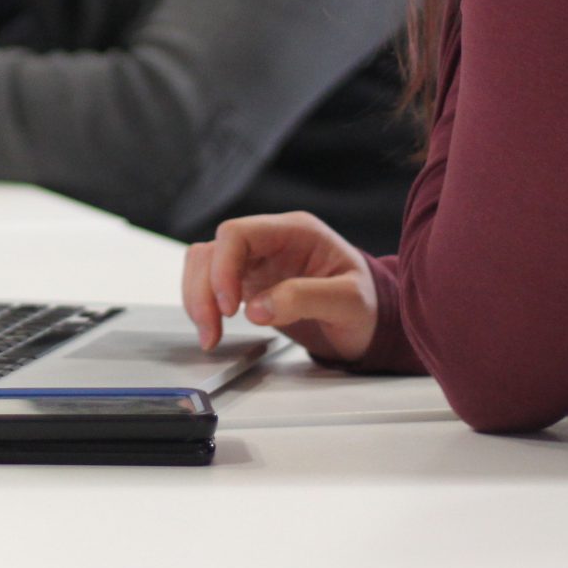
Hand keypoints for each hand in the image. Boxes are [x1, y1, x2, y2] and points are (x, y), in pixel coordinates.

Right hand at [180, 211, 377, 362]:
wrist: (369, 322)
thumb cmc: (366, 305)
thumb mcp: (349, 302)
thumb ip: (305, 299)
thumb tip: (257, 309)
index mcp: (295, 232)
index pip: (238, 233)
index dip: (224, 267)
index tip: (228, 307)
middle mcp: (270, 241)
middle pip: (213, 250)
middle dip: (204, 290)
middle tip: (211, 331)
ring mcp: (256, 261)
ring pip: (204, 265)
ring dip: (198, 298)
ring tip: (210, 336)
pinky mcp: (248, 283)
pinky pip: (210, 284)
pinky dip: (204, 305)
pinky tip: (213, 329)